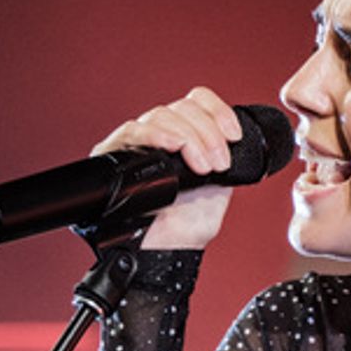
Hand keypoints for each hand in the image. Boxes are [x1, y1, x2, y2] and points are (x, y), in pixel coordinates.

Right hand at [91, 86, 242, 250]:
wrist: (170, 250)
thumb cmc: (190, 223)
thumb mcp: (220, 184)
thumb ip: (224, 154)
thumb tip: (235, 135)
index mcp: (185, 135)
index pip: (197, 101)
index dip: (218, 111)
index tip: (235, 135)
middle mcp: (161, 134)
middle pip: (182, 107)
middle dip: (208, 133)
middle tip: (219, 164)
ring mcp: (138, 143)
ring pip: (161, 115)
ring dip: (188, 137)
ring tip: (202, 167)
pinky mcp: (115, 154)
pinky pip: (133, 131)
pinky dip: (157, 134)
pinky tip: (174, 147)